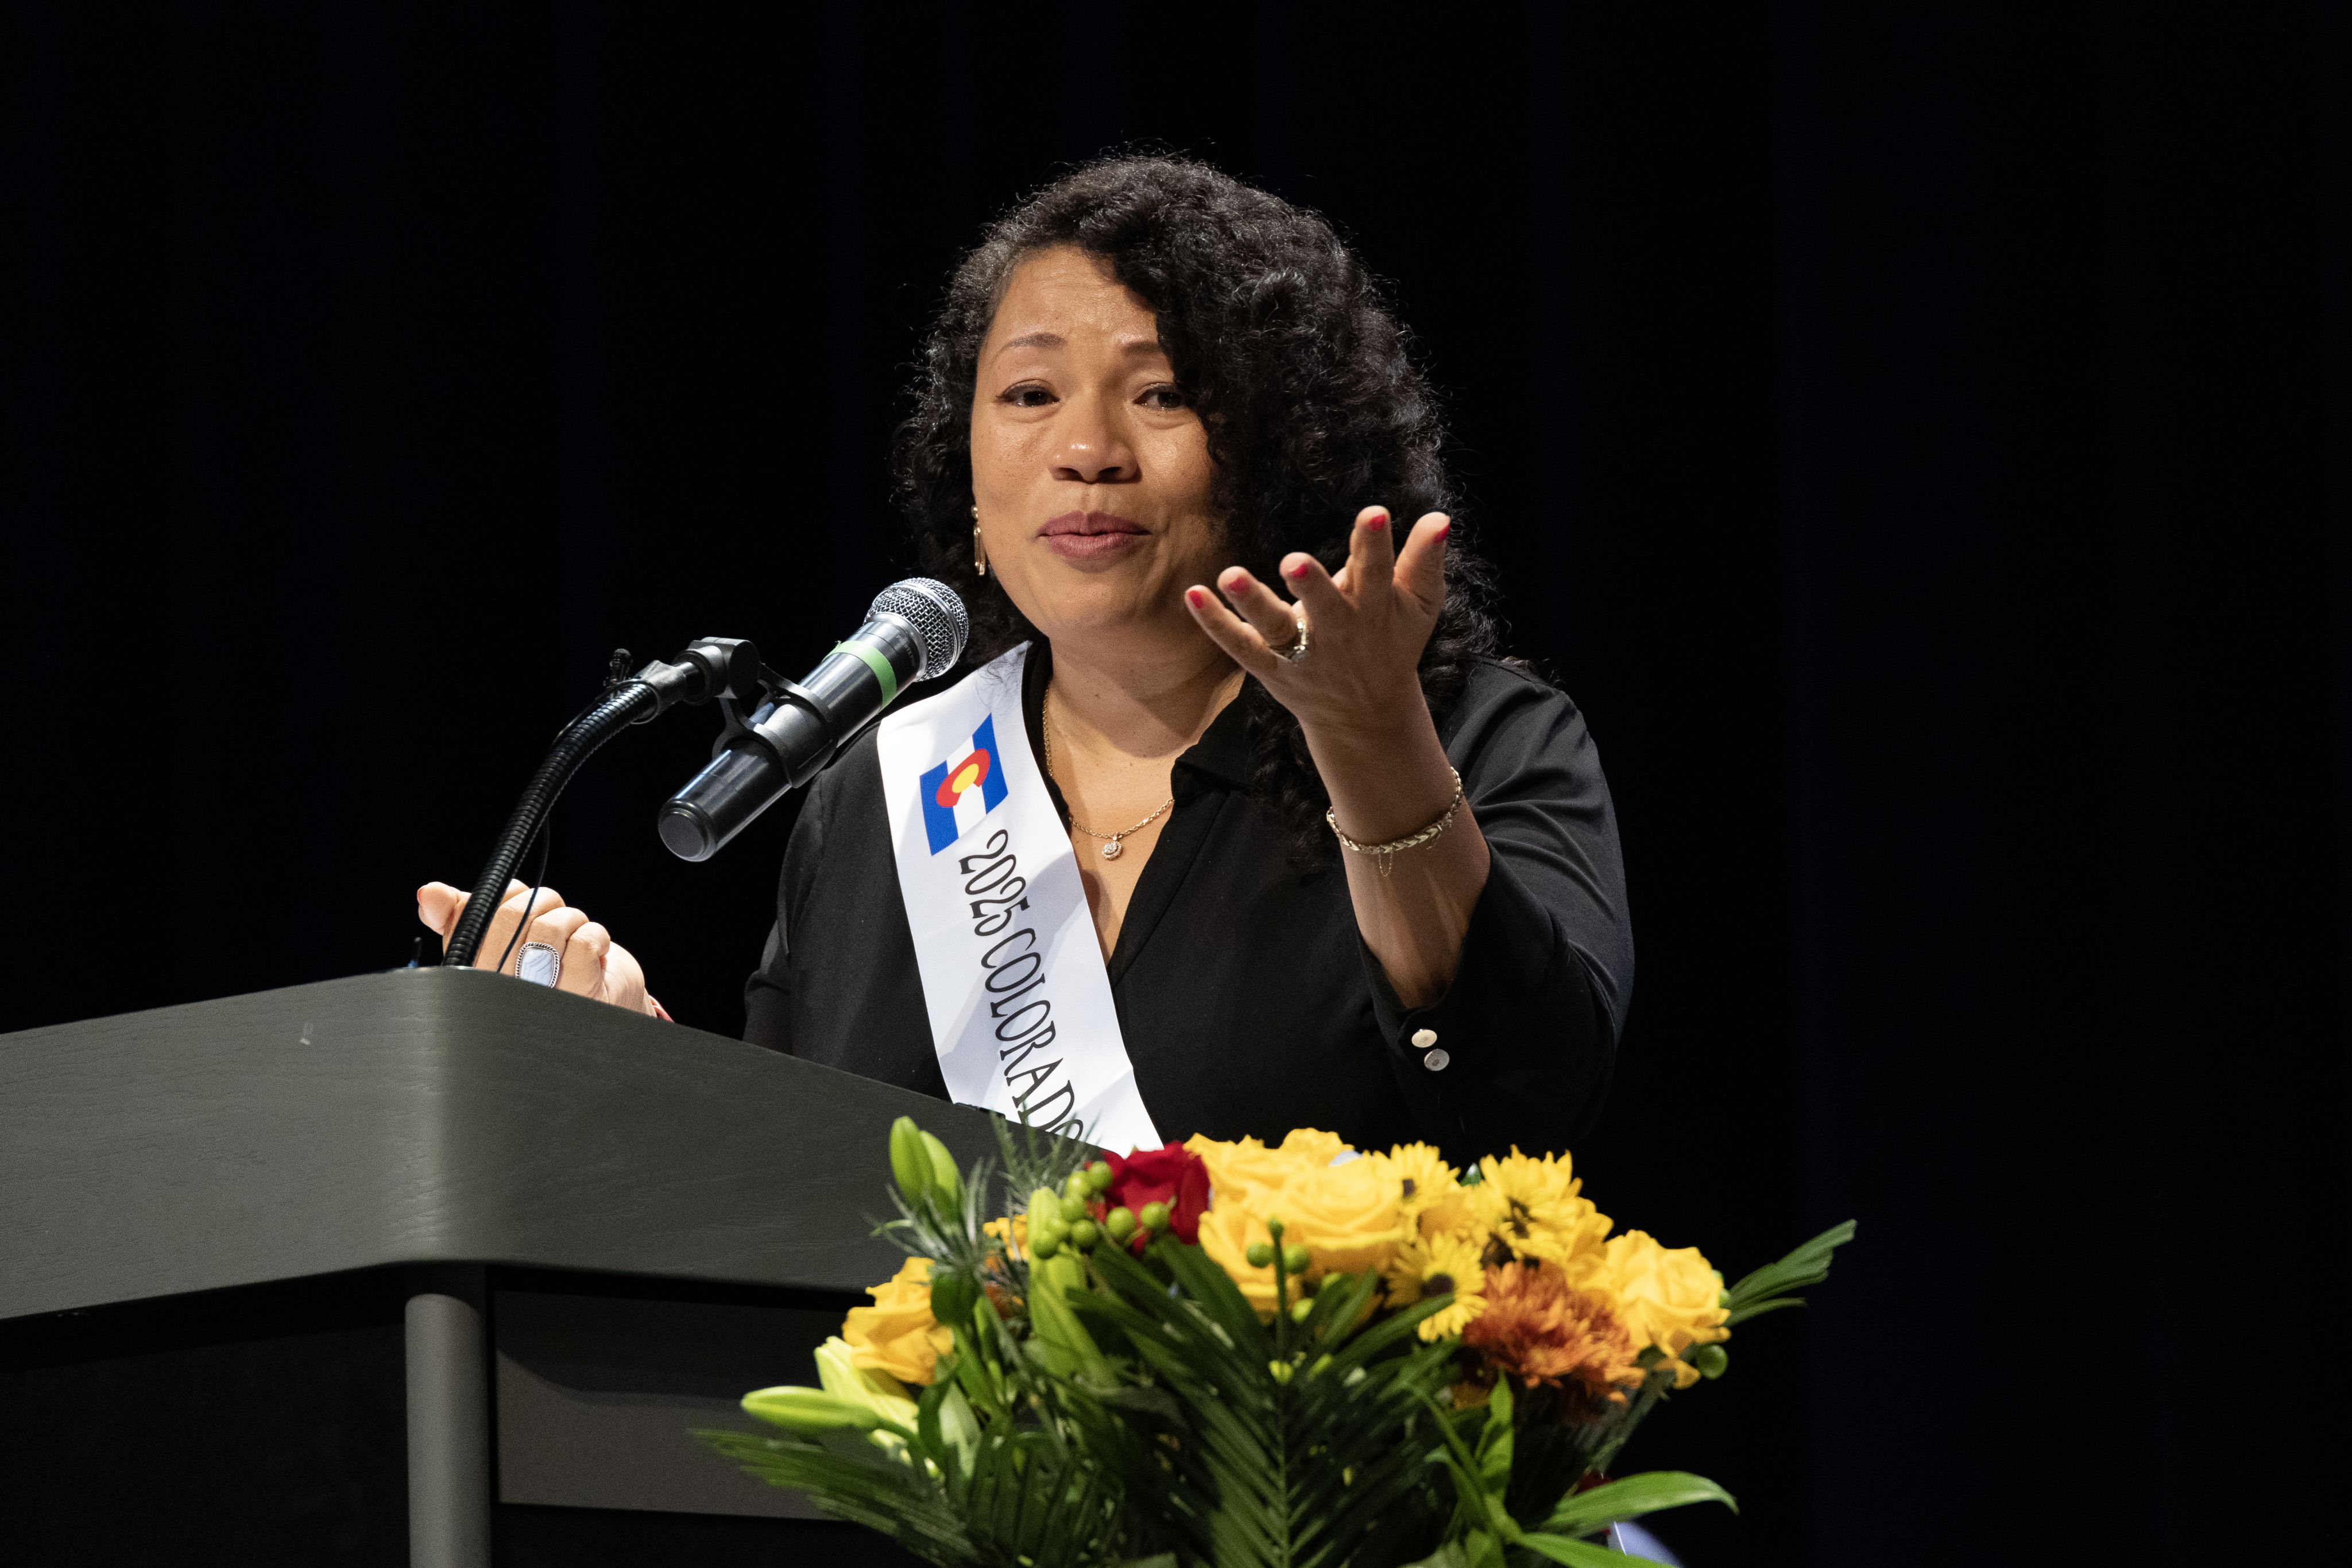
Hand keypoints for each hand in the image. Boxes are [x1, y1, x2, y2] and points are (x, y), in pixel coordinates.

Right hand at [416, 880, 667, 1018]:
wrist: (600, 1001)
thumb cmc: (544, 966)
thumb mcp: (498, 938)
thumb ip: (461, 914)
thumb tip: (428, 892)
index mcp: (475, 974)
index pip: (476, 915)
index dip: (507, 895)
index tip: (523, 899)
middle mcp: (502, 993)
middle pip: (512, 915)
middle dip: (542, 901)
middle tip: (554, 913)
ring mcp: (541, 1000)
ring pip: (549, 927)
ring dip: (571, 918)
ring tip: (574, 933)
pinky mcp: (582, 997)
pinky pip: (583, 943)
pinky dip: (594, 934)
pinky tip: (597, 949)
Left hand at [1183, 506, 1448, 749]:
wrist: (1367, 715)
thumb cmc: (1392, 642)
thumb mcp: (1419, 606)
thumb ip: (1426, 561)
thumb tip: (1439, 517)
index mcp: (1375, 610)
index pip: (1377, 574)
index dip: (1374, 545)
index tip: (1374, 514)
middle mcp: (1337, 633)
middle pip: (1324, 609)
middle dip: (1312, 587)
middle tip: (1294, 562)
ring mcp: (1302, 654)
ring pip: (1275, 629)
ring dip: (1252, 602)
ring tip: (1228, 575)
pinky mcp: (1272, 668)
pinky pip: (1240, 646)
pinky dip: (1215, 623)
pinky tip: (1192, 593)